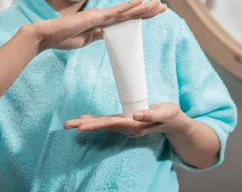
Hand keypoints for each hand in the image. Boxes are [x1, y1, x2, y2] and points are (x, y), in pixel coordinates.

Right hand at [32, 0, 166, 51]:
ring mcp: (100, 15)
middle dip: (148, 10)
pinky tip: (141, 1)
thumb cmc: (62, 38)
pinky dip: (130, 6)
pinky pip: (116, 11)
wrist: (47, 36)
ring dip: (144, 7)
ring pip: (127, 10)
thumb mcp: (85, 39)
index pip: (126, 19)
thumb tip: (107, 35)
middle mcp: (104, 16)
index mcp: (102, 23)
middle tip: (163, 5)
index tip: (154, 13)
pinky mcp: (95, 17)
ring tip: (159, 3)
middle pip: (131, 13)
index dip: (141, 15)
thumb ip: (97, 36)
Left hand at [63, 103, 192, 137]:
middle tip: (66, 125)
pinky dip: (95, 120)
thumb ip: (150, 114)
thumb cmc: (171, 115)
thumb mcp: (165, 113)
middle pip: (103, 126)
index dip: (96, 124)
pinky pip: (107, 122)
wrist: (174, 122)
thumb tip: (134, 115)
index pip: (112, 124)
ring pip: (103, 124)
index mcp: (135, 126)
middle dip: (85, 125)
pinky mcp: (125, 121)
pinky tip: (84, 119)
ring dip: (86, 124)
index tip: (81, 126)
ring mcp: (125, 125)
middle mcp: (127, 128)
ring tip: (69, 124)